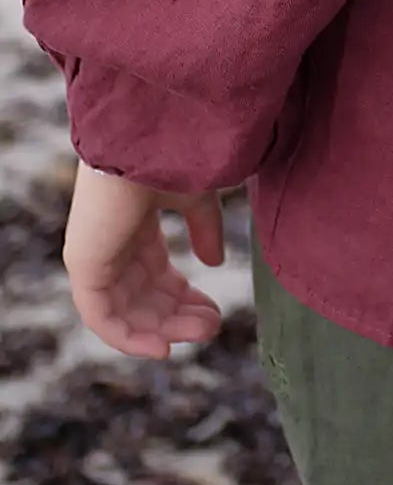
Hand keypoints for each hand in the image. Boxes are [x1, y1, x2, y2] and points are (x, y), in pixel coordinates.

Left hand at [62, 159, 226, 358]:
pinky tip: (162, 347)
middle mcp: (111, 244)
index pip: (155, 275)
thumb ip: (205, 229)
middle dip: (179, 316)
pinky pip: (102, 317)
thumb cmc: (172, 156)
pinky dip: (130, 338)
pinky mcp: (85, 265)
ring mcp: (96, 256)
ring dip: (163, 329)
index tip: (214, 311)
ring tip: (201, 332)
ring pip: (126, 311)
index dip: (184, 297)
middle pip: (142, 298)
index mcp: (133, 226)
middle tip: (212, 327)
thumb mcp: (196, 197)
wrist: (147, 137)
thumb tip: (216, 263)